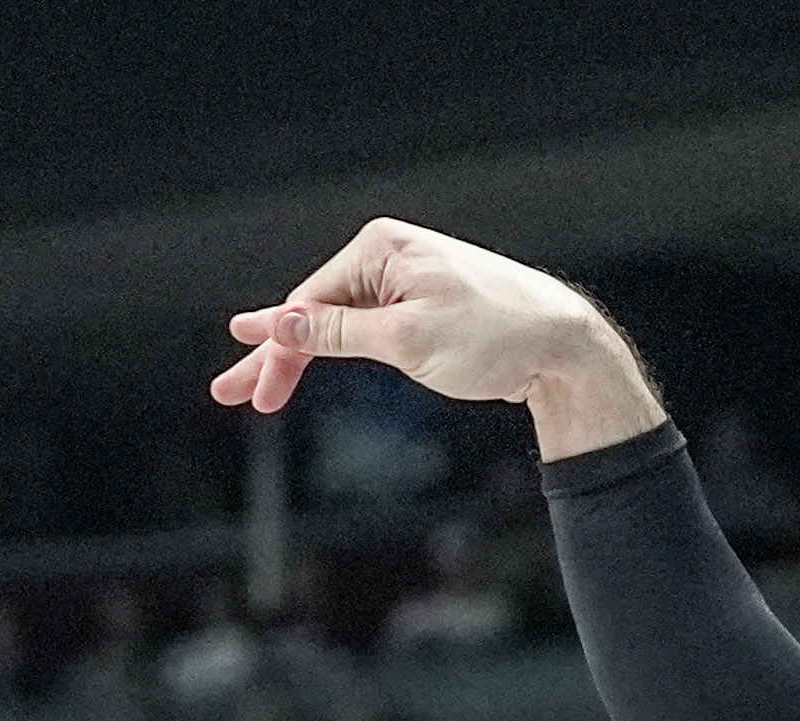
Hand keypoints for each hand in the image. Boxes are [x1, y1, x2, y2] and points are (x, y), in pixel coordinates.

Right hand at [213, 217, 620, 428]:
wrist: (564, 344)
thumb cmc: (493, 336)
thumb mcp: (405, 339)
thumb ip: (337, 333)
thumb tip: (279, 325)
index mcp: (380, 248)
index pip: (308, 304)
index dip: (276, 351)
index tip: (249, 390)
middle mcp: (390, 256)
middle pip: (316, 312)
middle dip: (277, 355)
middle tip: (235, 393)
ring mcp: (407, 281)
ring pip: (340, 325)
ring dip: (304, 358)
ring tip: (265, 390)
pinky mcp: (426, 307)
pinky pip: (369, 329)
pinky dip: (341, 352)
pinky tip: (310, 362)